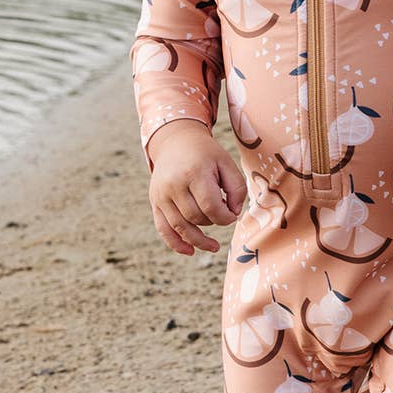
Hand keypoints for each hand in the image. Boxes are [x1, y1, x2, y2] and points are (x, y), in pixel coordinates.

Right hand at [146, 122, 246, 255]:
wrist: (176, 141)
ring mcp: (161, 195)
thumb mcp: (227, 164)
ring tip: (213, 246)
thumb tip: (232, 214)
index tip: (232, 214)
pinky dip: (175, 243)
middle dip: (213, 222)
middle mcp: (173, 185)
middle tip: (222, 215)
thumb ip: (237, 189)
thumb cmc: (206, 155)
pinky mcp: (155, 202)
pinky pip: (163, 229)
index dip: (225, 217)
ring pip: (180, 227)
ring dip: (198, 240)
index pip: (210, 206)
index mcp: (194, 173)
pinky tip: (190, 251)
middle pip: (195, 217)